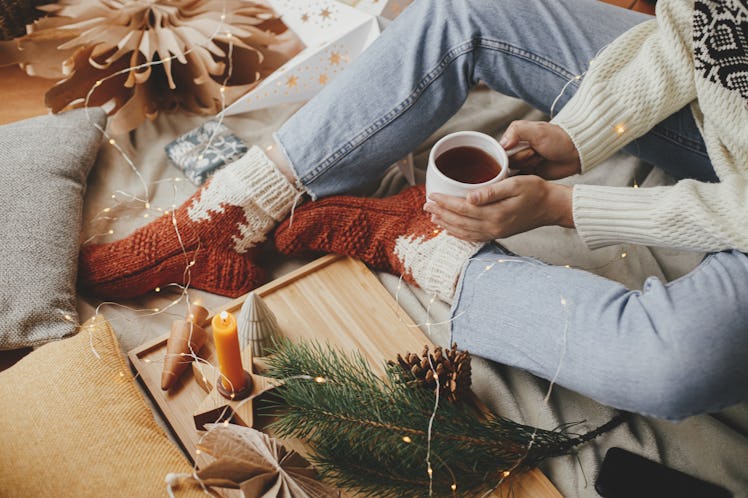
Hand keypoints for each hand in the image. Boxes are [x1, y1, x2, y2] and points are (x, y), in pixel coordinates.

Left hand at [423, 175, 573, 241]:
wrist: (551, 207)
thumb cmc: (535, 191)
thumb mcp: (515, 185)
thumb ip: (491, 192)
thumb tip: (469, 197)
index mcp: (495, 213)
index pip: (462, 208)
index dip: (445, 202)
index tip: (432, 195)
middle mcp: (493, 226)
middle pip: (459, 221)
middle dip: (441, 213)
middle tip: (426, 204)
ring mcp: (495, 232)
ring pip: (463, 231)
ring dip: (446, 224)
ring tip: (433, 215)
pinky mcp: (497, 234)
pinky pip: (472, 237)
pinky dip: (458, 233)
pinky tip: (451, 228)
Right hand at [501, 120, 580, 179]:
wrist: (575, 153)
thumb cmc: (558, 138)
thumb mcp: (537, 130)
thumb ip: (516, 131)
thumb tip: (502, 144)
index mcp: (515, 138)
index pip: (500, 150)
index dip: (511, 153)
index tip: (527, 150)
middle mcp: (516, 151)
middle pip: (506, 162)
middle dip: (522, 159)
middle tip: (535, 153)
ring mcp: (522, 164)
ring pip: (512, 172)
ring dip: (527, 165)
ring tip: (540, 158)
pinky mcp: (529, 175)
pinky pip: (519, 180)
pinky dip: (525, 178)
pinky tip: (536, 170)